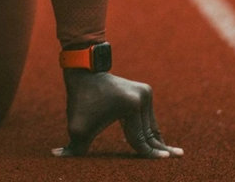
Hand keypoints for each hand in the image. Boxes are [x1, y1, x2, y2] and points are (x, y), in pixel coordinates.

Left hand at [53, 69, 182, 158]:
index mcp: (131, 105)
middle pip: (148, 133)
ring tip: (176, 154)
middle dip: (158, 149)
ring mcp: (144, 92)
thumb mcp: (76, 126)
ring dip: (156, 141)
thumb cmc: (79, 101)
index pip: (140, 139)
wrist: (83, 72)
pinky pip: (149, 118)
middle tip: (180, 158)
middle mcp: (142, 96)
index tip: (166, 162)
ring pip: (150, 126)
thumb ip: (72, 149)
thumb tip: (54, 156)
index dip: (149, 155)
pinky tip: (163, 142)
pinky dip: (152, 130)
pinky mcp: (144, 90)